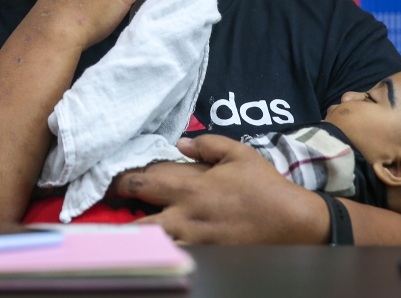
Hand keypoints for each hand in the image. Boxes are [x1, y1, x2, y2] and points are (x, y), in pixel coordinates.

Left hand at [111, 135, 330, 243]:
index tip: (108, 182)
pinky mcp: (206, 258)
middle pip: (137, 222)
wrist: (292, 223)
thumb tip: (181, 143)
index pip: (142, 184)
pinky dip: (161, 254)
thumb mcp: (239, 153)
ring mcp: (194, 242)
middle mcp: (186, 217)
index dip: (119, 183)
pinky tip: (153, 251)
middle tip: (107, 216)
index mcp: (190, 188)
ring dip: (137, 242)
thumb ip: (207, 145)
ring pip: (152, 247)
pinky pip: (174, 257)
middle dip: (118, 220)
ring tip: (122, 239)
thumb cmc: (265, 186)